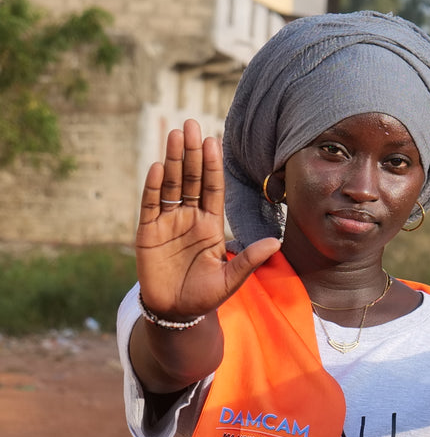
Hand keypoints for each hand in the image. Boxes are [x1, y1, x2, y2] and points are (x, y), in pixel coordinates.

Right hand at [133, 119, 277, 319]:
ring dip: (172, 160)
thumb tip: (275, 242)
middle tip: (190, 124)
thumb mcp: (230, 279)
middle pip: (190, 179)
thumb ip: (249, 260)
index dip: (213, 165)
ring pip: (170, 186)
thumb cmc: (205, 295)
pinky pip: (150, 205)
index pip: (213, 189)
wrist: (176, 312)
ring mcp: (167, 223)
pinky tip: (157, 167)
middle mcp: (189, 218)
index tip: (213, 140)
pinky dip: (153, 187)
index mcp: (211, 225)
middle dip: (191, 153)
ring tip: (174, 134)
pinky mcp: (147, 232)